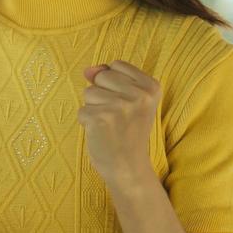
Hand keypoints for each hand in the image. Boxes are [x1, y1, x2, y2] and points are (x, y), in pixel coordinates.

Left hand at [78, 60, 161, 190]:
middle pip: (102, 76)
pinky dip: (87, 122)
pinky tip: (102, 133)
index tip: (127, 104)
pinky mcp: (100, 118)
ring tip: (110, 124)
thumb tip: (88, 70)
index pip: (117, 65)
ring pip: (89, 92)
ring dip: (94, 108)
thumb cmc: (128, 132)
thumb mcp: (130, 100)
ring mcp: (119, 106)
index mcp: (151, 86)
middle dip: (103, 94)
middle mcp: (138, 94)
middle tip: (117, 116)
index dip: (114, 84)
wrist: (129, 167)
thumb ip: (110, 77)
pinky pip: (82, 110)